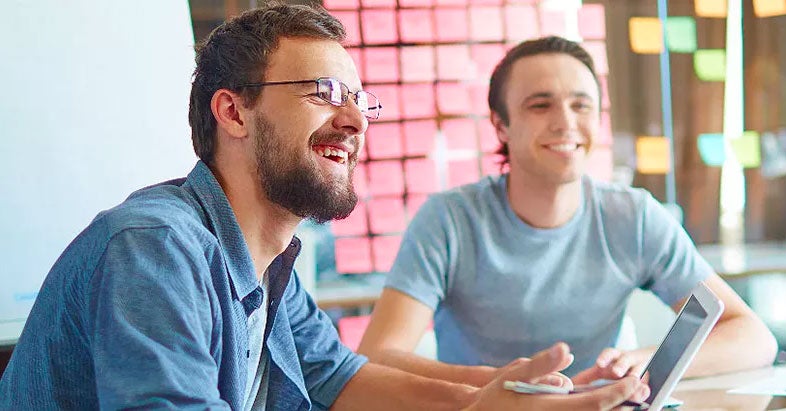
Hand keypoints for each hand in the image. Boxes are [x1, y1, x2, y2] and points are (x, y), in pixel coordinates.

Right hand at [466, 343, 649, 410]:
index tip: (635, 381)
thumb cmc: (495, 398)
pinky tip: (611, 407)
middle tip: (645, 390)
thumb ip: (542, 365)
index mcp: (552, 408)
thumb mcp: (514, 375)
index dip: (618, 393)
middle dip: (626, 404)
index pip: (595, 402)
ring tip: (636, 400)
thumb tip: (566, 350)